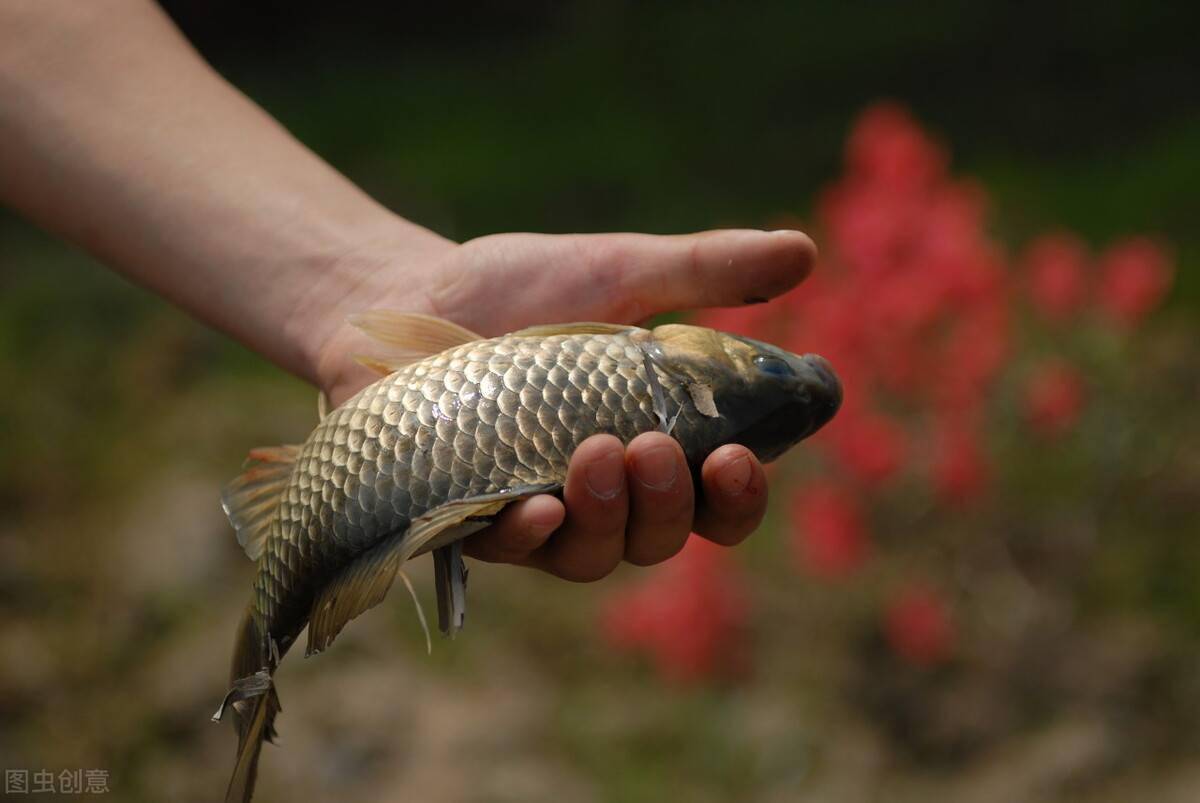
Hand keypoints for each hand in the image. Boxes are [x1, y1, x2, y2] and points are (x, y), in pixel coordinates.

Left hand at [311, 229, 815, 578]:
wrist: (406, 293)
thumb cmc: (518, 288)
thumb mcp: (620, 271)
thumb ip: (706, 271)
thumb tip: (804, 254)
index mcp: (653, 441)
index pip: (717, 499)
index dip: (738, 498)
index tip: (738, 460)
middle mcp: (605, 491)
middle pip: (661, 537)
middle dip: (669, 504)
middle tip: (652, 447)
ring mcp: (539, 509)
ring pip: (594, 555)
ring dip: (609, 518)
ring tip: (597, 454)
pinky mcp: (473, 517)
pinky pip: (511, 551)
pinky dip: (531, 535)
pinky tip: (537, 509)